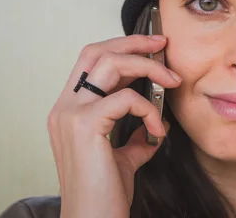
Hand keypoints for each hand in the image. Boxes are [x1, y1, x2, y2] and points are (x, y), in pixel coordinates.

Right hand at [47, 35, 181, 217]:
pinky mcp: (85, 124)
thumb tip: (155, 123)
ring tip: (172, 80)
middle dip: (132, 41)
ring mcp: (71, 114)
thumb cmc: (105, 194)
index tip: (152, 49)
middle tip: (163, 45)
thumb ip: (135, 136)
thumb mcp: (124, 157)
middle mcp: (64, 107)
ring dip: (146, 66)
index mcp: (68, 111)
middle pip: (96, 51)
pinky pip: (127, 99)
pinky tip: (159, 129)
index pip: (91, 62)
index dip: (122, 48)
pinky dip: (149, 109)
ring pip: (109, 63)